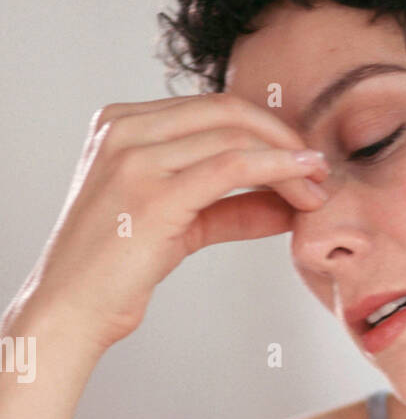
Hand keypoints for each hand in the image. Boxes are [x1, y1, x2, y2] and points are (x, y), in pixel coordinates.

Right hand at [15, 90, 329, 351]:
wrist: (71, 309)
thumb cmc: (117, 272)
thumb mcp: (176, 224)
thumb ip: (228, 206)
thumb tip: (287, 202)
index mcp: (120, 124)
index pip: (210, 109)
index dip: (265, 129)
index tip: (301, 156)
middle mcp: (124, 129)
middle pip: (227, 112)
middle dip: (283, 136)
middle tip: (319, 169)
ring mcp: (135, 158)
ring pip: (235, 136)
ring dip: (288, 159)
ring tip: (318, 187)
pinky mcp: (154, 194)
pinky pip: (233, 167)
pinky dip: (277, 170)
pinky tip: (304, 183)